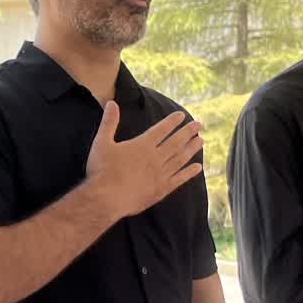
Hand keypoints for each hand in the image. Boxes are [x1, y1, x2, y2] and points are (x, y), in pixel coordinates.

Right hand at [84, 103, 203, 220]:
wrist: (106, 199)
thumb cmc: (102, 170)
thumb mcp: (101, 142)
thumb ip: (109, 122)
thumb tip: (111, 103)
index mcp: (142, 145)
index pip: (161, 130)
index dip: (172, 122)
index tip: (182, 116)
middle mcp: (155, 158)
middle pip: (176, 142)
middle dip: (188, 132)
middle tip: (200, 124)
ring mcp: (160, 174)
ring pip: (180, 158)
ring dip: (191, 149)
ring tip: (201, 141)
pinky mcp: (161, 190)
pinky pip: (179, 179)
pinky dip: (189, 173)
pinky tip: (198, 167)